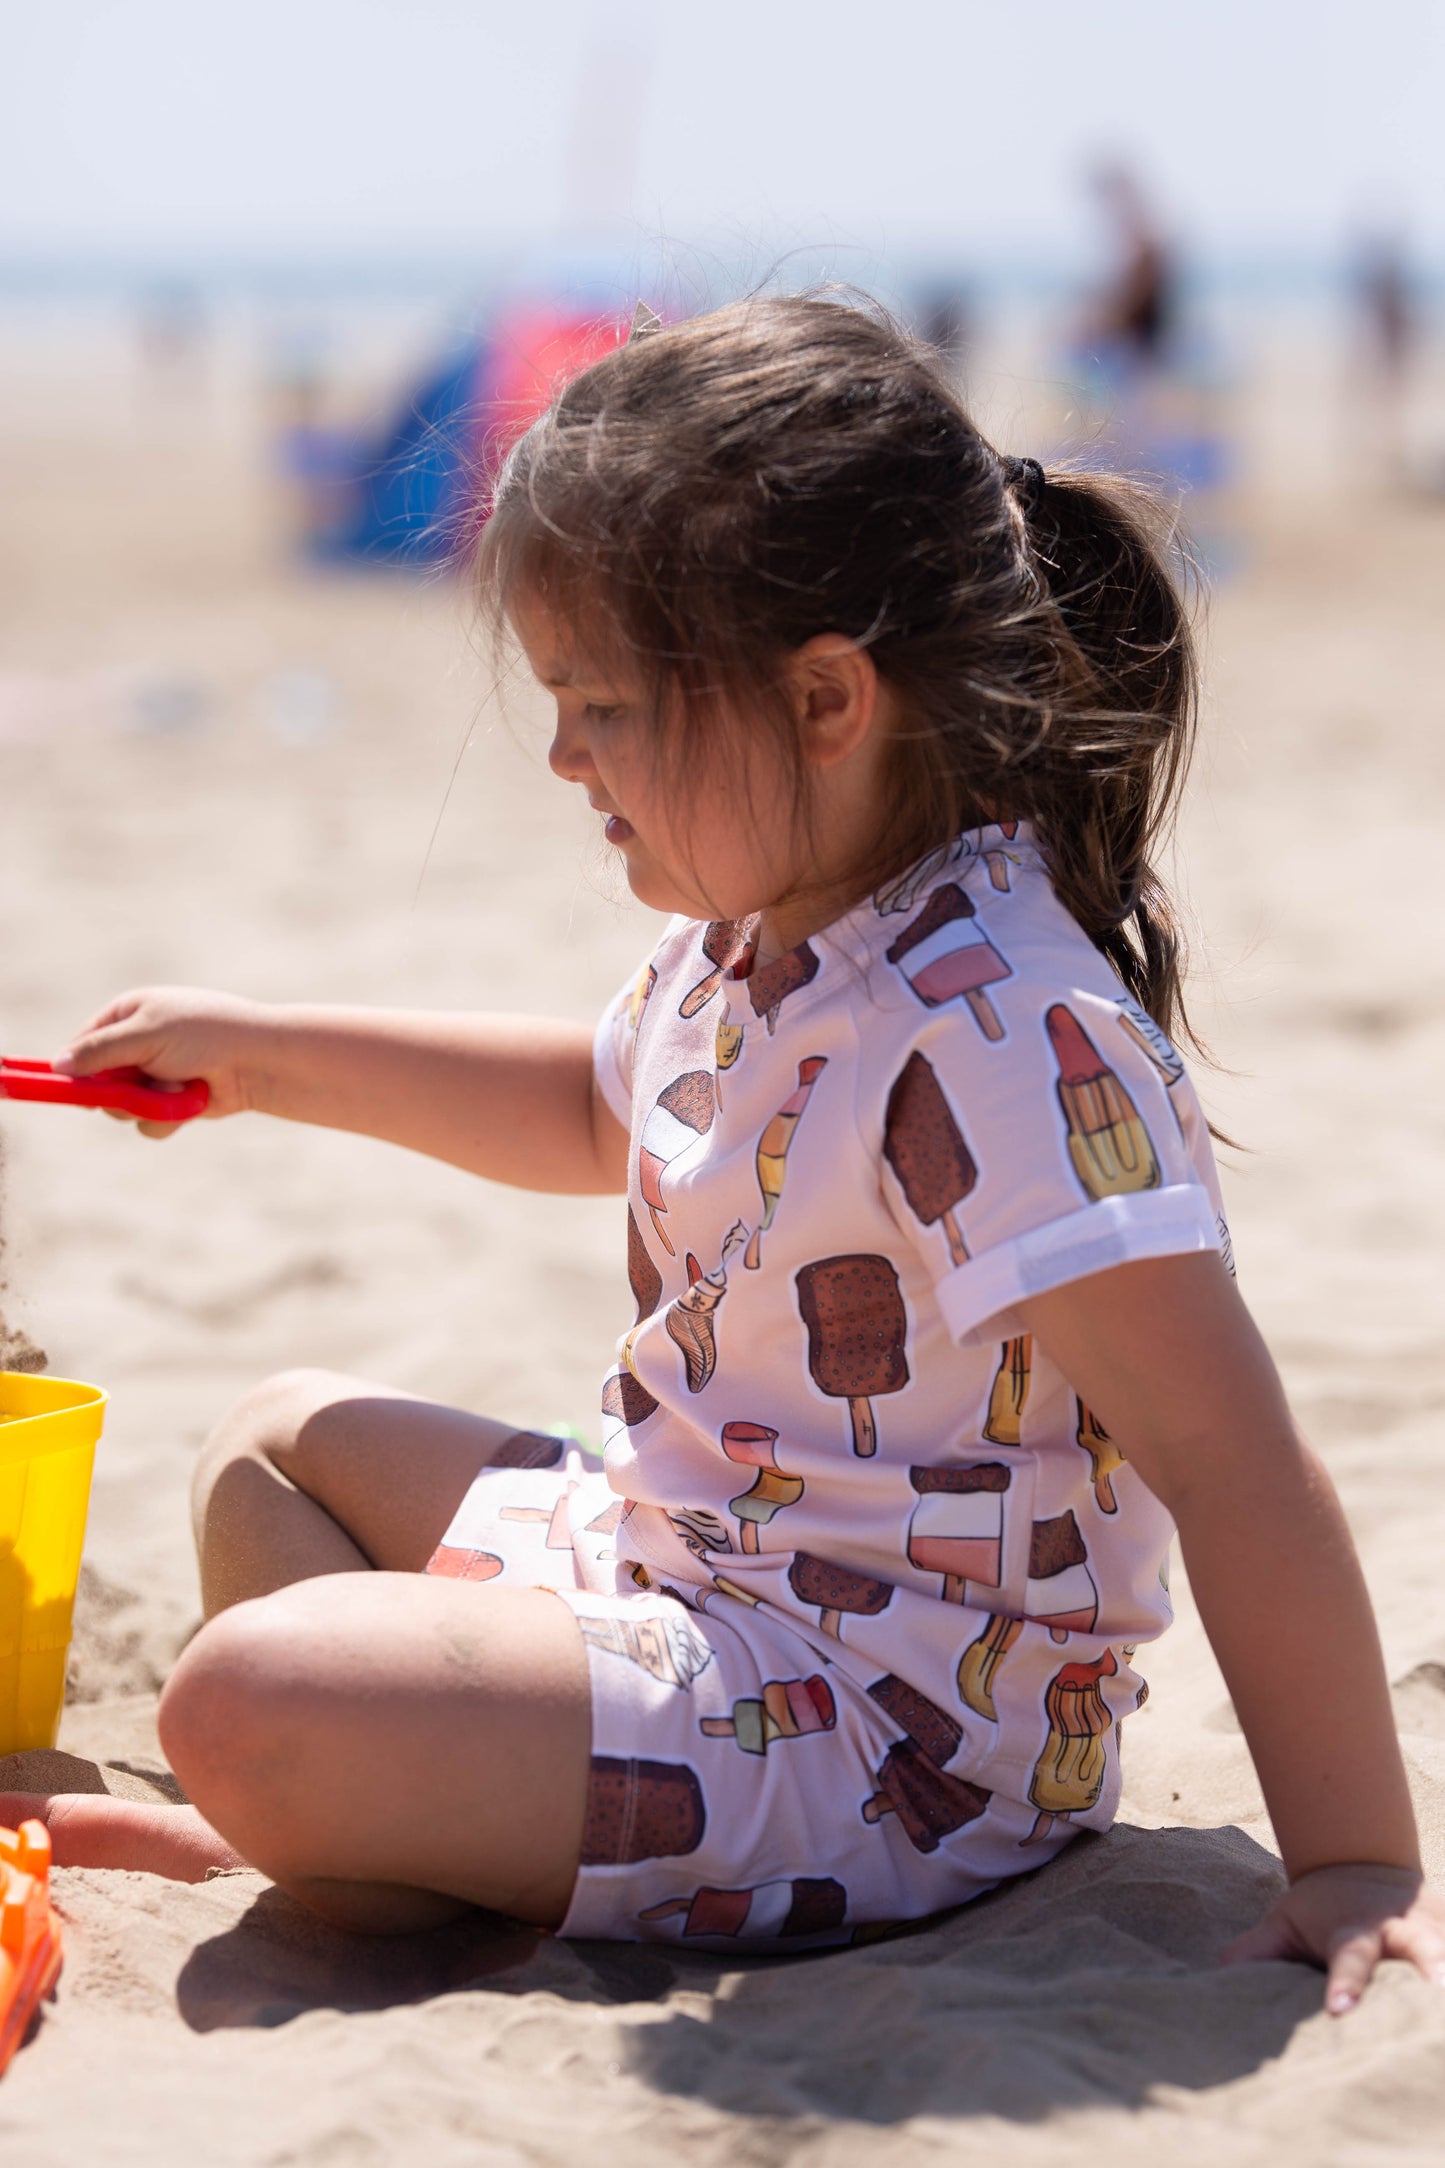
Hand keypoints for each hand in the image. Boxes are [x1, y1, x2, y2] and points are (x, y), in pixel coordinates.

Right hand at [55, 986, 272, 1137]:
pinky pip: (148, 1122)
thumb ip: (100, 1052)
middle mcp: (138, 1044)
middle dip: (111, 1092)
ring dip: (144, 1104)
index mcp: (128, 1014)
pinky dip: (167, 1116)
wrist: (258, 1061)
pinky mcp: (171, 1102)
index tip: (61, 1087)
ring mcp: (155, 1075)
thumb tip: (57, 1066)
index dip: (72, 1067)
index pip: (83, 1042)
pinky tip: (191, 1099)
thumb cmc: (204, 1035)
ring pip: (121, 1107)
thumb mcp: (146, 1036)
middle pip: (97, 1081)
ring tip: (174, 1087)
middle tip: (126, 1091)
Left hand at [1221, 1862, 1444, 2014]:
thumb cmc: (1319, 1909)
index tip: (1339, 2013)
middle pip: (1423, 1948)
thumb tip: (1219, 1978)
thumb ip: (1257, 1951)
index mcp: (1357, 1930)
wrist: (1366, 1860)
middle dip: (1435, 1969)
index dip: (1345, 1985)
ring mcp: (1440, 1928)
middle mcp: (1405, 1928)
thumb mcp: (1285, 1922)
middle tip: (1440, 1993)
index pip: (1350, 1959)